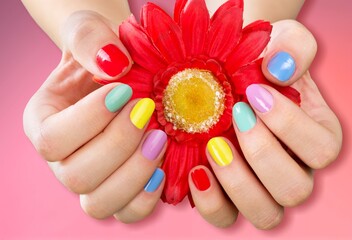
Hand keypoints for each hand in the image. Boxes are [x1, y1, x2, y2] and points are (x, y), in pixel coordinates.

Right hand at [23, 11, 166, 222]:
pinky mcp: (120, 188)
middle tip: (148, 112)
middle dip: (119, 145)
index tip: (123, 91)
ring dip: (135, 173)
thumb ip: (90, 39)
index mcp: (43, 123)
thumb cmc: (102, 51)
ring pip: (100, 203)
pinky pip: (128, 211)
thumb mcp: (89, 31)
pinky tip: (163, 166)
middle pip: (77, 177)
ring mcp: (92, 179)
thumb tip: (113, 67)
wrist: (122, 70)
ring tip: (160, 138)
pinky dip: (147, 196)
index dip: (90, 120)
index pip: (52, 140)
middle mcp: (62, 159)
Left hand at [188, 20, 341, 228]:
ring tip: (214, 147)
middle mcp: (295, 170)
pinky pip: (226, 217)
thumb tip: (278, 69)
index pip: (321, 149)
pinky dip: (210, 201)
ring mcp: (262, 189)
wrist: (228, 73)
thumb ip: (293, 47)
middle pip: (295, 189)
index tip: (255, 93)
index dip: (288, 124)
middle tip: (236, 117)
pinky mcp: (229, 197)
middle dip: (262, 153)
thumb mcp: (281, 43)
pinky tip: (197, 171)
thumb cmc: (258, 61)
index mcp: (317, 138)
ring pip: (265, 213)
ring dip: (238, 183)